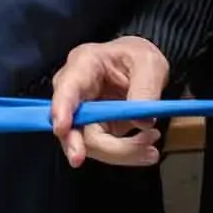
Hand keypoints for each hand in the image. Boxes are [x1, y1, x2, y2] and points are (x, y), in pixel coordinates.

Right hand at [50, 35, 169, 166]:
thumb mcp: (150, 64)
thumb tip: (142, 122)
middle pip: (74, 127)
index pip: (66, 89)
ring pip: (90, 145)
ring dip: (122, 152)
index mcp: (84, 65)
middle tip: (139, 150)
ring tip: (151, 147)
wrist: (140, 68)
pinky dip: (126, 153)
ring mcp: (82, 114)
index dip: (61, 110)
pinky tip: (146, 147)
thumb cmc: (138, 58)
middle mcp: (75, 92)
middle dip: (104, 147)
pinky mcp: (93, 130)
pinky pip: (103, 149)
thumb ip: (146, 90)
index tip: (62, 129)